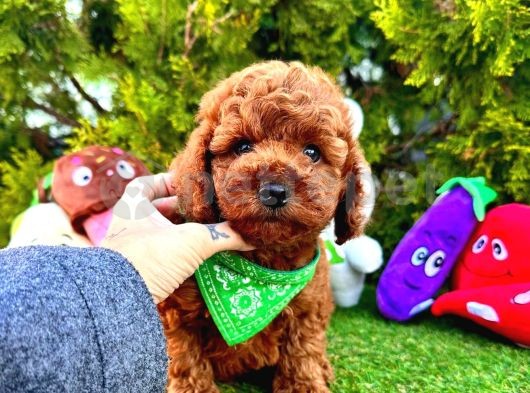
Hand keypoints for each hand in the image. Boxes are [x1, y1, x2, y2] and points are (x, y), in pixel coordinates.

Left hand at [101, 173, 253, 303]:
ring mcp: (130, 249)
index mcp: (133, 207)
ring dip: (179, 233)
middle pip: (156, 209)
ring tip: (205, 232)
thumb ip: (223, 236)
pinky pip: (158, 255)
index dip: (169, 181)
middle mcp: (128, 225)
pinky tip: (194, 258)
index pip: (147, 183)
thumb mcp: (192, 241)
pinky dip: (175, 254)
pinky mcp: (135, 271)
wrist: (118, 302)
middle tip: (205, 210)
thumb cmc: (149, 258)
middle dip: (181, 210)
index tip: (190, 185)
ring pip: (158, 234)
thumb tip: (254, 234)